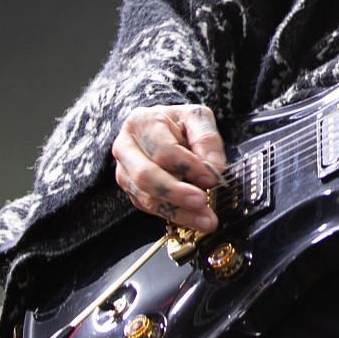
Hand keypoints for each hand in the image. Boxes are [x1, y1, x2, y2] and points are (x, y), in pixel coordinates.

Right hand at [111, 103, 226, 232]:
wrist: (160, 127)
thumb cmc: (178, 122)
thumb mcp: (198, 118)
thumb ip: (207, 140)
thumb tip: (214, 169)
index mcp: (141, 123)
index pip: (163, 150)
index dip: (188, 166)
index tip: (211, 177)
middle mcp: (126, 148)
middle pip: (146, 175)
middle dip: (176, 193)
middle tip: (202, 202)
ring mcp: (124, 171)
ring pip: (145, 196)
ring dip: (177, 211)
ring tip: (204, 219)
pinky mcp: (130, 190)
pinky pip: (148, 207)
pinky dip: (172, 214)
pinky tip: (192, 218)